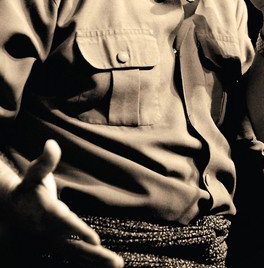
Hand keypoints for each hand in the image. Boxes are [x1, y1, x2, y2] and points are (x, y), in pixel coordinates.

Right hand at [6, 140, 122, 266]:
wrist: (9, 209)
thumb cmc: (27, 188)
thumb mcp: (33, 173)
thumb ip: (45, 161)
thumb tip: (51, 143)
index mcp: (44, 212)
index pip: (62, 223)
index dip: (78, 231)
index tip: (96, 239)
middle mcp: (47, 231)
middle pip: (72, 246)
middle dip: (93, 255)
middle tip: (115, 262)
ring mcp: (50, 242)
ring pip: (75, 255)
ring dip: (96, 262)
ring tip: (117, 265)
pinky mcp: (55, 246)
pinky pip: (73, 257)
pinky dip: (89, 263)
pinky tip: (105, 266)